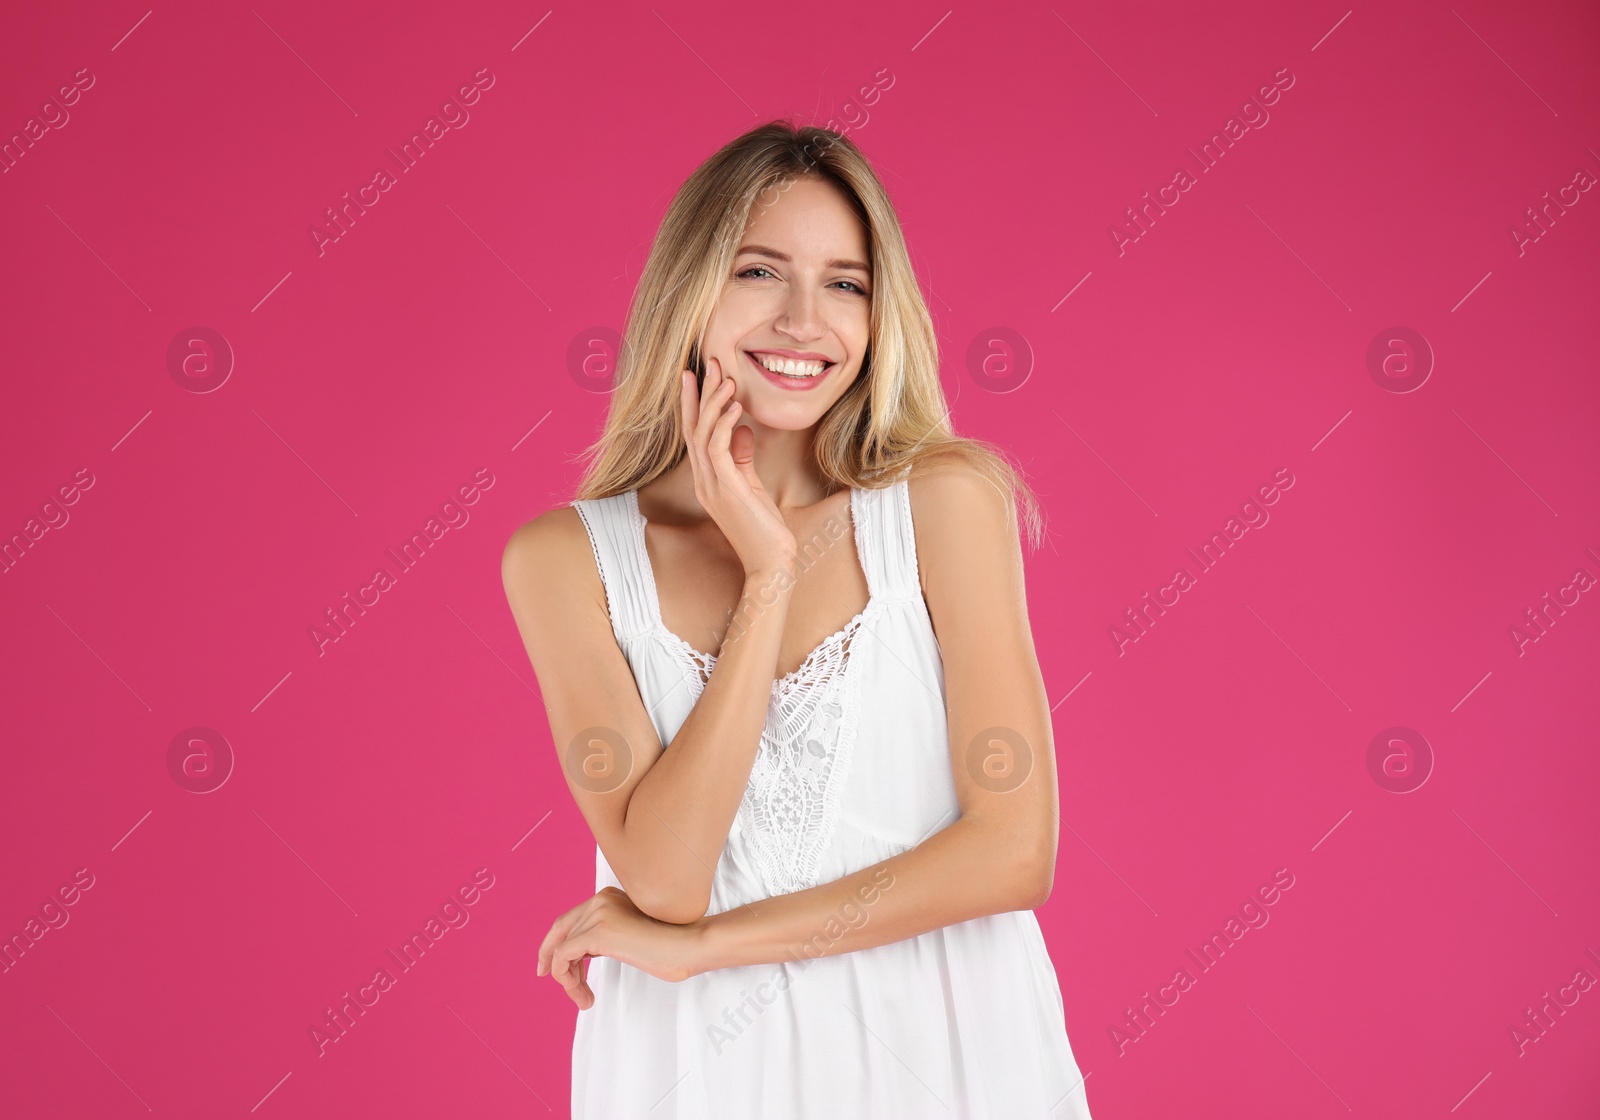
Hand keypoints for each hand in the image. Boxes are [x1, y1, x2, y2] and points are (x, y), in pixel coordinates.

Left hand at [537, 886, 707, 1009]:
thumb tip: (582, 954)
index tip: (552, 966)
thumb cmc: (670, 947)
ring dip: (567, 979)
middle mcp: (600, 899)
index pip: (573, 918)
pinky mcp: (597, 933)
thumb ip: (607, 936)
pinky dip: (566, 981)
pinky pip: (562, 958)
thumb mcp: (632, 936)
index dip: (557, 941)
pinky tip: (583, 996)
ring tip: (583, 999)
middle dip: (549, 955)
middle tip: (544, 976)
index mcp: (610, 896)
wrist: (689, 945)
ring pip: (560, 949)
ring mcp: (598, 913)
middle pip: (560, 928)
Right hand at [679, 355, 797, 578]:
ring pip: (702, 434)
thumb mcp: (753, 487)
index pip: (695, 435)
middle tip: (706, 363)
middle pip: (693, 429)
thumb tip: (741, 429)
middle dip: (698, 394)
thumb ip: (743, 458)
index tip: (698, 376)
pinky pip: (717, 448)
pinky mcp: (727, 489)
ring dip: (713, 402)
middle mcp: (704, 481)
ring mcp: (711, 485)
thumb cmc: (765, 530)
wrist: (770, 564)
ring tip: (725, 377)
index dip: (695, 405)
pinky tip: (736, 406)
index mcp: (708, 480)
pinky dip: (724, 423)